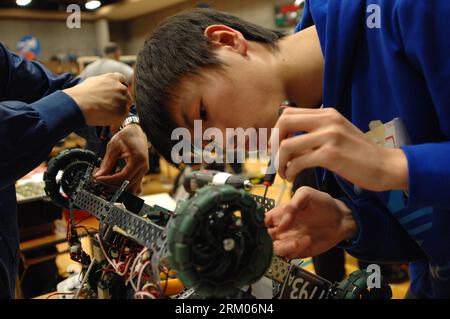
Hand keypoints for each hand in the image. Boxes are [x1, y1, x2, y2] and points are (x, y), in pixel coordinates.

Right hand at [64, 73, 131, 126]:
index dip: (119, 87)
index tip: (115, 94)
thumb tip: (105, 88)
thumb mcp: (93, 81)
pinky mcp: (122, 113)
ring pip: (125, 108)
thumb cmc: (80, 94)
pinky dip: (116, 124)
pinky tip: (109, 127)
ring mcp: (123, 100)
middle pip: (126, 96)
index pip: (122, 80)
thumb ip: (104, 83)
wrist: (78, 104)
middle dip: (120, 102)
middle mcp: (121, 88)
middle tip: (111, 109)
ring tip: (107, 118)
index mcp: (114, 78)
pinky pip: (122, 120)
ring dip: (119, 113)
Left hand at [93, 124, 148, 193]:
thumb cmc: (126, 137)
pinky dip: (123, 185)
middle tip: (99, 181)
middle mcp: (143, 167)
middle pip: (127, 184)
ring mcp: (143, 171)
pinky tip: (114, 181)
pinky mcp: (141, 173)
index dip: (109, 180)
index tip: (98, 179)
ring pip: (131, 187)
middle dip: (112, 185)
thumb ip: (106, 163)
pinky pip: (134, 185)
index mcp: (138, 160)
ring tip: (106, 181)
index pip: (123, 177)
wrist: (136, 133)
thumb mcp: (113, 147)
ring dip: (118, 187)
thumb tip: (98, 175)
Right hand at [265, 187, 356, 258]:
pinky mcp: (298, 251)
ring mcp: (289, 240)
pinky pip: (289, 256)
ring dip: (284, 247)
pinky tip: (306, 241)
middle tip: (281, 236)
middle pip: (264, 238)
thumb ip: (291, 206)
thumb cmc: (322, 203)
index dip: (260, 225)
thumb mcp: (306, 194)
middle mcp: (281, 229)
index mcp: (279, 214)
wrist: (340, 219)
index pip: (262, 222)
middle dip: (268, 240)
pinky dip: (295, 251)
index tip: (267, 226)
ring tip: (297, 241)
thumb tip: (281, 223)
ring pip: (275, 249)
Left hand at [271, 107, 408, 191]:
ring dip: (279, 162)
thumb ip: (315, 133)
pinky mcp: (331, 155)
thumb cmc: (359, 154)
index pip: (287, 113)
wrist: (386, 166)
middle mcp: (327, 120)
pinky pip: (298, 161)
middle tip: (275, 159)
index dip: (275, 130)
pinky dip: (290, 171)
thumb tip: (286, 140)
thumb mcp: (336, 134)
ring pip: (287, 145)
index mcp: (326, 113)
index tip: (275, 147)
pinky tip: (292, 177)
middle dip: (272, 143)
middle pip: (283, 123)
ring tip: (284, 173)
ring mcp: (329, 136)